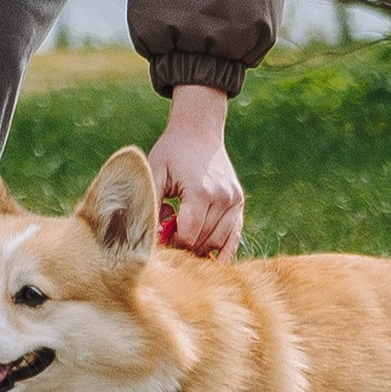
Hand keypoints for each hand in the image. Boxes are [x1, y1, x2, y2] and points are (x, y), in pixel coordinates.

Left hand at [148, 83, 243, 258]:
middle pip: (203, 241)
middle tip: (166, 243)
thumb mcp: (155, 172)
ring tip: (181, 240)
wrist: (198, 130)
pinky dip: (223, 251)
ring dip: (199, 248)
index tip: (158, 243)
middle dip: (183, 248)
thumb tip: (151, 236)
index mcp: (200, 192)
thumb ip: (152, 204)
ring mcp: (234, 200)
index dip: (172, 245)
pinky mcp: (239, 202)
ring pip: (218, 242)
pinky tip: (210, 261)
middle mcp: (222, 198)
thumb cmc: (172, 151)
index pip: (188, 235)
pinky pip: (234, 236)